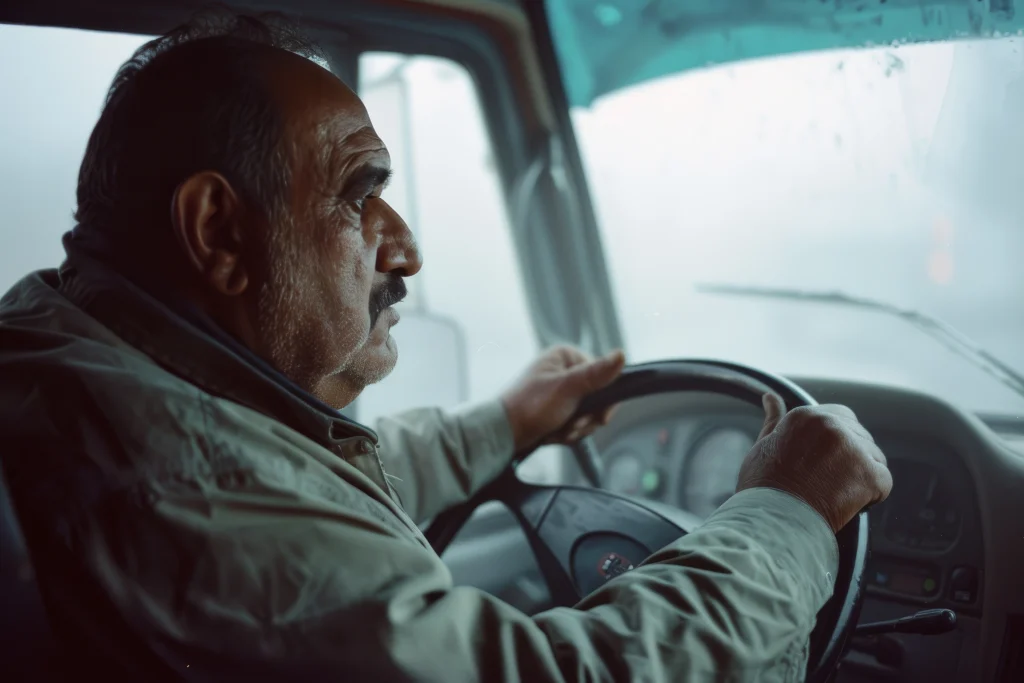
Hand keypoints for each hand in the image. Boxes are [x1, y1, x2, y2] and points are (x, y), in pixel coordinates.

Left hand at [500, 346, 625, 451]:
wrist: (503, 433)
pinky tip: (555, 434)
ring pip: (588, 412)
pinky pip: (575, 421)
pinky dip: (568, 432)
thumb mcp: (567, 388)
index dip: (605, 399)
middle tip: (572, 425)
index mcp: (565, 357)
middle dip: (587, 418)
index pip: (604, 375)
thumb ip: (595, 374)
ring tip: (560, 431)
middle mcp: (563, 370)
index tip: (598, 415)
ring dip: (577, 428)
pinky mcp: (556, 408)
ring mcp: (560, 390)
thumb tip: (620, 355)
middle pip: (598, 396)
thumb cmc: (529, 407)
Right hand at [737, 394, 892, 532]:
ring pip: (875, 458)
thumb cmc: (763, 489)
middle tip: (828, 482)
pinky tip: (848, 503)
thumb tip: (770, 398)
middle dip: (851, 458)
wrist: (772, 521)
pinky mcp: (868, 474)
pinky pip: (884, 481)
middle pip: (861, 436)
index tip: (825, 462)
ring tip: (835, 493)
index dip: (837, 442)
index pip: (840, 417)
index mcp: (805, 416)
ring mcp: (851, 448)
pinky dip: (872, 496)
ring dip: (861, 476)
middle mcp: (830, 425)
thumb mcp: (763, 446)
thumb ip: (774, 420)